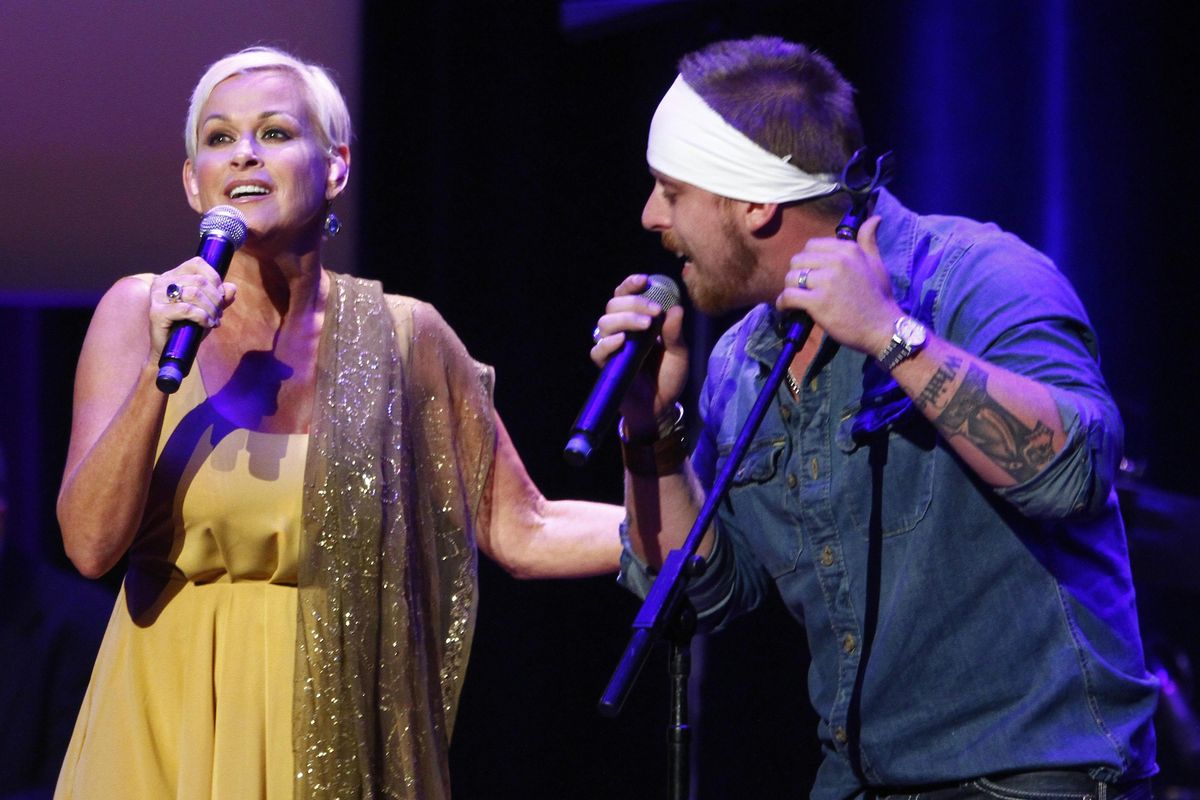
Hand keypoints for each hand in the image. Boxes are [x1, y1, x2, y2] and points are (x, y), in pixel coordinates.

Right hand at [147, 258, 236, 361]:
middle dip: (216, 299)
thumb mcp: (208, 309)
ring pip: (194, 293)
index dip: (215, 278)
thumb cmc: (189, 327)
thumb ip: (220, 298)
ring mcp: (157, 296)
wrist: (172, 351)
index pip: (197, 263)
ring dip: (211, 309)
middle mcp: (162, 282)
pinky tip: (207, 325)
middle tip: (219, 314)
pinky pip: (187, 309)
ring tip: (214, 320)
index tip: (221, 296)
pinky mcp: (156, 313)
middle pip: (199, 281)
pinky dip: (202, 317)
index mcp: (172, 276)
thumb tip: (232, 288)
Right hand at [590, 274, 687, 436]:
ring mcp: (612, 348)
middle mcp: (621, 331)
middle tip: (654, 312)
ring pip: (604, 323)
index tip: (643, 281)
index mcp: (637, 322)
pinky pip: (597, 350)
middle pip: (613, 305)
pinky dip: (608, 343)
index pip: (625, 296)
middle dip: (633, 303)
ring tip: (646, 326)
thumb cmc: (668, 377)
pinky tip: (623, 342)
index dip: (630, 285)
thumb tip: (676, 309)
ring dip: (625, 319)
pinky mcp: (606, 366)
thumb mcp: (679, 354)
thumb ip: (675, 333)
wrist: (660, 408)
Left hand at [775, 215, 900, 356]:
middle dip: (797, 275)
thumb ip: (868, 241)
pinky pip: (788, 296)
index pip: (811, 246)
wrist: (882, 328)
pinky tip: (787, 309)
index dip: (807, 261)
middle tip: (802, 289)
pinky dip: (783, 303)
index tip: (811, 275)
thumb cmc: (880, 297)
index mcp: (849, 250)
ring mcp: (827, 281)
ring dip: (789, 289)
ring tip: (796, 300)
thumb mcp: (876, 263)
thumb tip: (874, 218)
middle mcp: (837, 261)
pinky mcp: (818, 301)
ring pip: (791, 277)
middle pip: (798, 260)